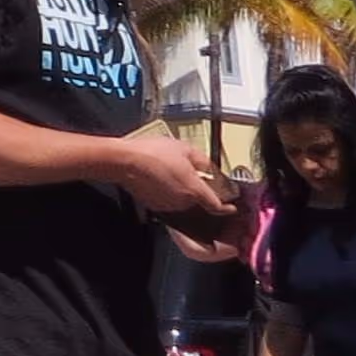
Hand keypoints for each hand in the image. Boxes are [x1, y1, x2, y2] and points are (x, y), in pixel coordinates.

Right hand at [114, 131, 237, 227]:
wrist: (124, 161)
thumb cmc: (153, 152)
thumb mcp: (185, 149)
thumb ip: (204, 161)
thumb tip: (212, 169)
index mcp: (194, 189)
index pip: (217, 206)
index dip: (226, 207)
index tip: (230, 206)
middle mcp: (183, 202)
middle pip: (200, 201)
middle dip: (201, 192)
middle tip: (195, 176)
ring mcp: (168, 206)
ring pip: (185, 202)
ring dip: (185, 192)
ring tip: (174, 174)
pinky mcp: (155, 206)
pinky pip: (170, 202)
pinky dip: (171, 194)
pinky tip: (163, 179)